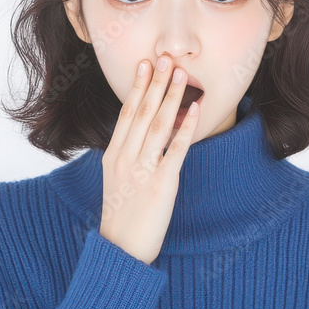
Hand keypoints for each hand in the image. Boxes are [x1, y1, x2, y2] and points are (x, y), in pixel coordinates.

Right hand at [98, 55, 200, 264]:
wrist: (120, 250)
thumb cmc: (121, 217)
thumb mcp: (116, 181)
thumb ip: (125, 156)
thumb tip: (139, 136)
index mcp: (113, 155)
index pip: (126, 112)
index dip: (137, 86)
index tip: (144, 64)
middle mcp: (125, 158)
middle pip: (142, 111)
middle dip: (155, 83)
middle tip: (165, 58)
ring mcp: (142, 170)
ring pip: (159, 125)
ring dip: (172, 97)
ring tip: (181, 75)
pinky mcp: (161, 184)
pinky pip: (175, 150)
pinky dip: (186, 128)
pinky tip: (195, 111)